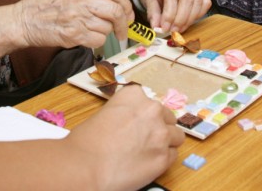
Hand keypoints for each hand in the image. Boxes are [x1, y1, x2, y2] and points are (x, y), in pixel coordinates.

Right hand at [14, 0, 133, 48]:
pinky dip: (97, 41)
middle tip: (123, 29)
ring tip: (94, 31)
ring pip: (107, 27)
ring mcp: (78, 17)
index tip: (128, 14)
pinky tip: (87, 37)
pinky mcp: (74, 35)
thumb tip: (113, 2)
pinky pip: (98, 40)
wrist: (24, 20)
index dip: (126, 5)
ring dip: (106, 32)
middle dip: (124, 22)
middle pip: (116, 11)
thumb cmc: (44, 5)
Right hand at [66, 85, 182, 190]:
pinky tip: (147, 164)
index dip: (145, 116)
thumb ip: (123, 115)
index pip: (150, 103)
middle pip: (168, 118)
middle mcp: (152, 111)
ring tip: (149, 152)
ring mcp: (161, 135)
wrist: (85, 167)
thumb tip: (130, 125)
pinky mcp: (163, 159)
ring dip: (165, 143)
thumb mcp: (103, 114)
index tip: (138, 124)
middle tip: (144, 140)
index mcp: (134, 96)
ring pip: (177, 137)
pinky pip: (172, 156)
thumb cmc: (86, 142)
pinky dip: (162, 160)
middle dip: (159, 128)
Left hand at [136, 0, 210, 33]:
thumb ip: (152, 13)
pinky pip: (205, 1)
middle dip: (181, 19)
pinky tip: (189, 21)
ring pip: (198, 0)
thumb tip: (157, 28)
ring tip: (180, 29)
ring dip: (190, 19)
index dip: (169, 14)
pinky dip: (199, 14)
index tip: (165, 28)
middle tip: (174, 31)